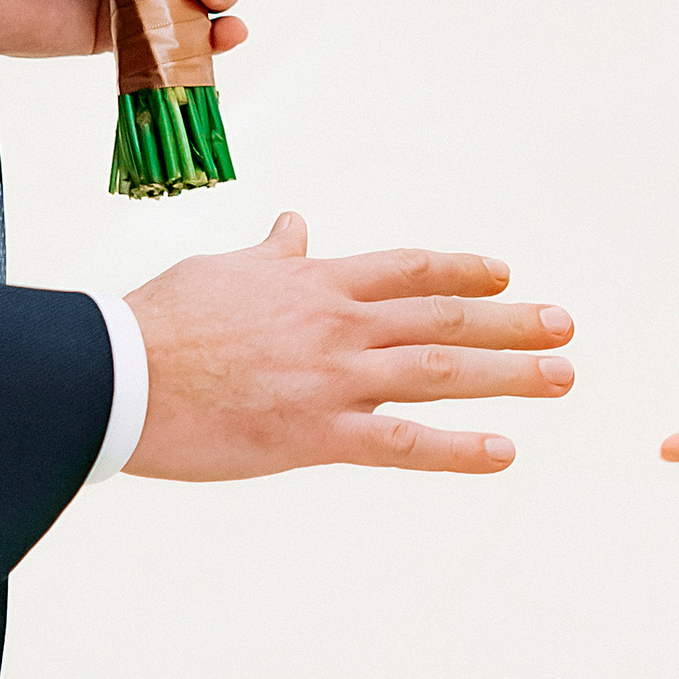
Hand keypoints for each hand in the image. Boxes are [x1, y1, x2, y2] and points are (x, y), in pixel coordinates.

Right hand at [125, 213, 574, 479]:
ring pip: (439, 371)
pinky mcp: (313, 434)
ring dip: (509, 374)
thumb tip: (296, 225)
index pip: (407, 270)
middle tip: (566, 326)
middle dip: (511, 321)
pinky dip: (458, 449)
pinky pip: (401, 443)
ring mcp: (331, 378)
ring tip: (562, 377)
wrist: (113, 371)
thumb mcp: (222, 271)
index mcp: (314, 283)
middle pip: (443, 317)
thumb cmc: (157, 321)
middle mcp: (337, 323)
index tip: (506, 273)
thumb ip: (272, 256)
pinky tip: (505, 452)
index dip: (461, 271)